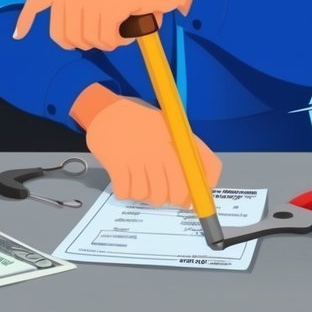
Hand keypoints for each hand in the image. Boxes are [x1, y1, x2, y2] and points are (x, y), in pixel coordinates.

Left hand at [14, 0, 193, 50]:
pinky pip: (106, 39)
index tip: (18, 36)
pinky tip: (133, 31)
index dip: (28, 19)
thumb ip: (82, 1)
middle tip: (107, 37)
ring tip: (124, 30)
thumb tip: (65, 37)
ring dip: (108, 43)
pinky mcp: (111, 3)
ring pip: (87, 40)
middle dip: (85, 43)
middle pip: (64, 33)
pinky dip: (121, 42)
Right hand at [78, 93, 221, 207]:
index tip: (195, 198)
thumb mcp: (168, 126)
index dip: (202, 189)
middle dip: (173, 200)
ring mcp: (138, 156)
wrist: (106, 111)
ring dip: (146, 196)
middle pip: (177, 191)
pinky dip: (125, 192)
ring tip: (141, 183)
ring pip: (151, 196)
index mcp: (177, 137)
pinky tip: (125, 180)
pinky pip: (126, 192)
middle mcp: (160, 147)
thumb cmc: (140, 122)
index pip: (205, 166)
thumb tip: (201, 180)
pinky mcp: (117, 163)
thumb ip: (185, 150)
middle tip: (165, 195)